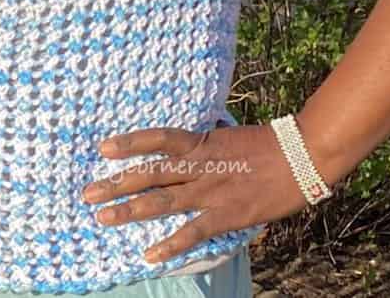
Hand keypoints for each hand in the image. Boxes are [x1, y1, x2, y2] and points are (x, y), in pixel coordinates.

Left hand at [80, 123, 311, 264]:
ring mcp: (211, 191)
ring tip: (104, 218)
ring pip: (162, 201)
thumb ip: (206, 144)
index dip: (130, 143)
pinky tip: (150, 253)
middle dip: (117, 183)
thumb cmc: (267, 144)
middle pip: (150, 173)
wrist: (301, 156)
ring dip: (131, 210)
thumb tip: (190, 145)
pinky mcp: (226, 215)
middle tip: (88, 193)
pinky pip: (192, 232)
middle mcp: (199, 165)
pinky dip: (170, 243)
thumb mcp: (229, 136)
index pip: (158, 139)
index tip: (103, 148)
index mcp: (201, 143)